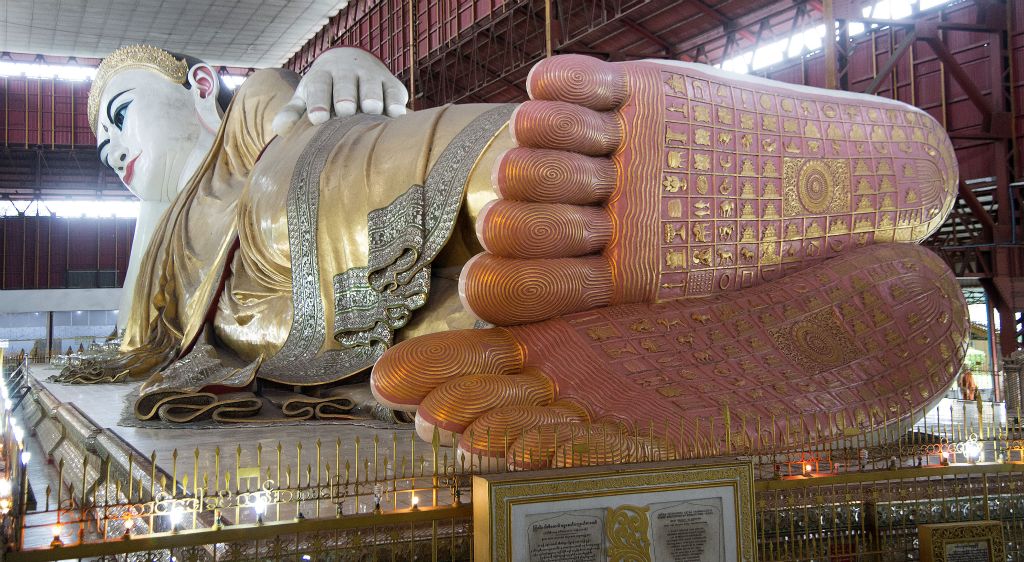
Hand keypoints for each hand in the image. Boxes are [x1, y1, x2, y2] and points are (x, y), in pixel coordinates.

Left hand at [272, 47, 408, 134]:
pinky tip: (397, 115)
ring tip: (372, 111)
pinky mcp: (392, 83)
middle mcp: (347, 72)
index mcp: (323, 75)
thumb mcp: (307, 96)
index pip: (319, 85)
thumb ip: (293, 112)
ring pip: (372, 85)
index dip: (318, 100)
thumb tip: (279, 129)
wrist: (351, 61)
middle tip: (345, 110)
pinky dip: (396, 102)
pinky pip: (395, 91)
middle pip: (346, 83)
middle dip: (345, 95)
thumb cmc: (324, 88)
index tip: (318, 118)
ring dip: (372, 97)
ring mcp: (371, 76)